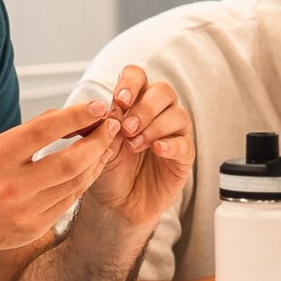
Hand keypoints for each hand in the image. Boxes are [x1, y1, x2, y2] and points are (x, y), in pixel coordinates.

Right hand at [0, 103, 132, 269]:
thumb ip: (26, 133)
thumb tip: (65, 114)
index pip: (43, 132)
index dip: (75, 116)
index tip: (97, 106)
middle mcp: (10, 188)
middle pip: (68, 163)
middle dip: (97, 142)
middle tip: (112, 125)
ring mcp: (24, 213)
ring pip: (74, 184)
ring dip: (95, 162)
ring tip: (106, 144)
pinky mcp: (33, 229)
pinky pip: (68, 202)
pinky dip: (83, 182)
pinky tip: (91, 168)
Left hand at [83, 65, 193, 229]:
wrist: (116, 204)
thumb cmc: (109, 170)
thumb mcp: (96, 145)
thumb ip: (99, 125)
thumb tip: (100, 109)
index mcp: (133, 104)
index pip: (138, 77)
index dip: (130, 83)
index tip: (119, 100)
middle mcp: (156, 114)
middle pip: (163, 91)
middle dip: (144, 108)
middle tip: (127, 128)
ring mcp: (173, 133)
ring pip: (177, 114)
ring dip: (154, 127)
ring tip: (134, 145)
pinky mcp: (183, 157)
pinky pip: (184, 143)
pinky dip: (170, 144)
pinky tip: (156, 150)